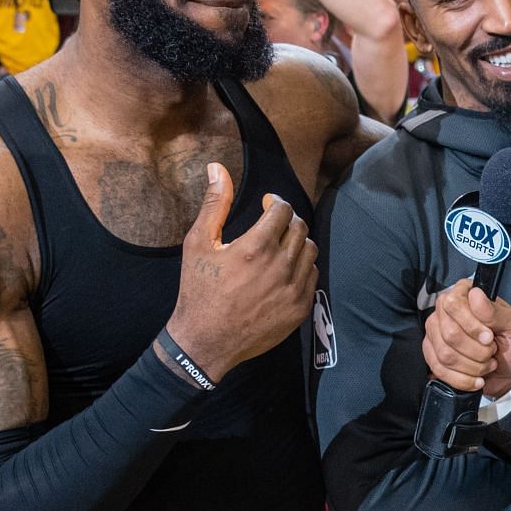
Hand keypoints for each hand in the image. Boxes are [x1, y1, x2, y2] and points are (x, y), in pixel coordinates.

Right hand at [166, 164, 316, 380]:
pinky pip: (312, 276)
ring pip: (310, 249)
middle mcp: (280, 266)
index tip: (266, 205)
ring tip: (279, 246)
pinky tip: (283, 269)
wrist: (206, 342)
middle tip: (272, 224)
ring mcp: (293, 289)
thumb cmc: (198, 291)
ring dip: (298, 241)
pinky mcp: (300, 308)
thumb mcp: (198, 243)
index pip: (283, 210)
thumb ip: (214, 204)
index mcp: (256, 247)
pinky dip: (302, 266)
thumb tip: (218, 168)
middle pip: (300, 227)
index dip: (275, 203)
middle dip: (287, 219)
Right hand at [421, 278, 510, 396]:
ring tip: (487, 364)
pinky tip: (476, 379)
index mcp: (466, 295)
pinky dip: (462, 379)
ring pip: (445, 354)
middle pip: (449, 333)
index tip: (489, 337)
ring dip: (472, 366)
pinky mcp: (433, 355)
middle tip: (491, 351)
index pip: (453, 304)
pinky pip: (439, 370)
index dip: (471, 325)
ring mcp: (436, 334)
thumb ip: (495, 312)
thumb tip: (475, 295)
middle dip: (476, 350)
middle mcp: (446, 312)